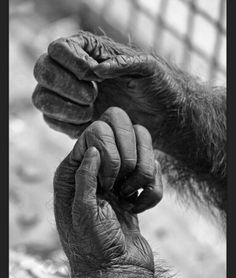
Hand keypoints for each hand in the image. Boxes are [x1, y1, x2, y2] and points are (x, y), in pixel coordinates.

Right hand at [32, 31, 182, 137]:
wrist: (162, 117)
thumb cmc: (157, 87)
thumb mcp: (148, 68)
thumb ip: (124, 62)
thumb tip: (97, 69)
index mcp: (89, 52)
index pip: (58, 48)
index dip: (71, 62)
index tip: (94, 76)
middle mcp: (73, 73)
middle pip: (43, 70)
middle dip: (65, 85)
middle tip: (92, 96)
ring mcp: (69, 98)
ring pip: (41, 97)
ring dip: (63, 107)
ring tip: (90, 111)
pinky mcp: (70, 120)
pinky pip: (51, 120)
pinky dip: (66, 123)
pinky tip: (88, 123)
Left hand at [54, 108, 162, 277]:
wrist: (118, 271)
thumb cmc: (94, 245)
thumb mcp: (82, 211)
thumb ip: (84, 177)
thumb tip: (93, 148)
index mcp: (74, 172)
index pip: (95, 133)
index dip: (108, 152)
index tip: (109, 181)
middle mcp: (97, 170)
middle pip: (125, 136)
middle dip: (130, 162)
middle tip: (121, 190)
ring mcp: (119, 178)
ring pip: (144, 153)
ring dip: (144, 177)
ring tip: (130, 199)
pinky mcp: (138, 189)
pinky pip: (155, 174)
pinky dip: (153, 192)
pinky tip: (139, 208)